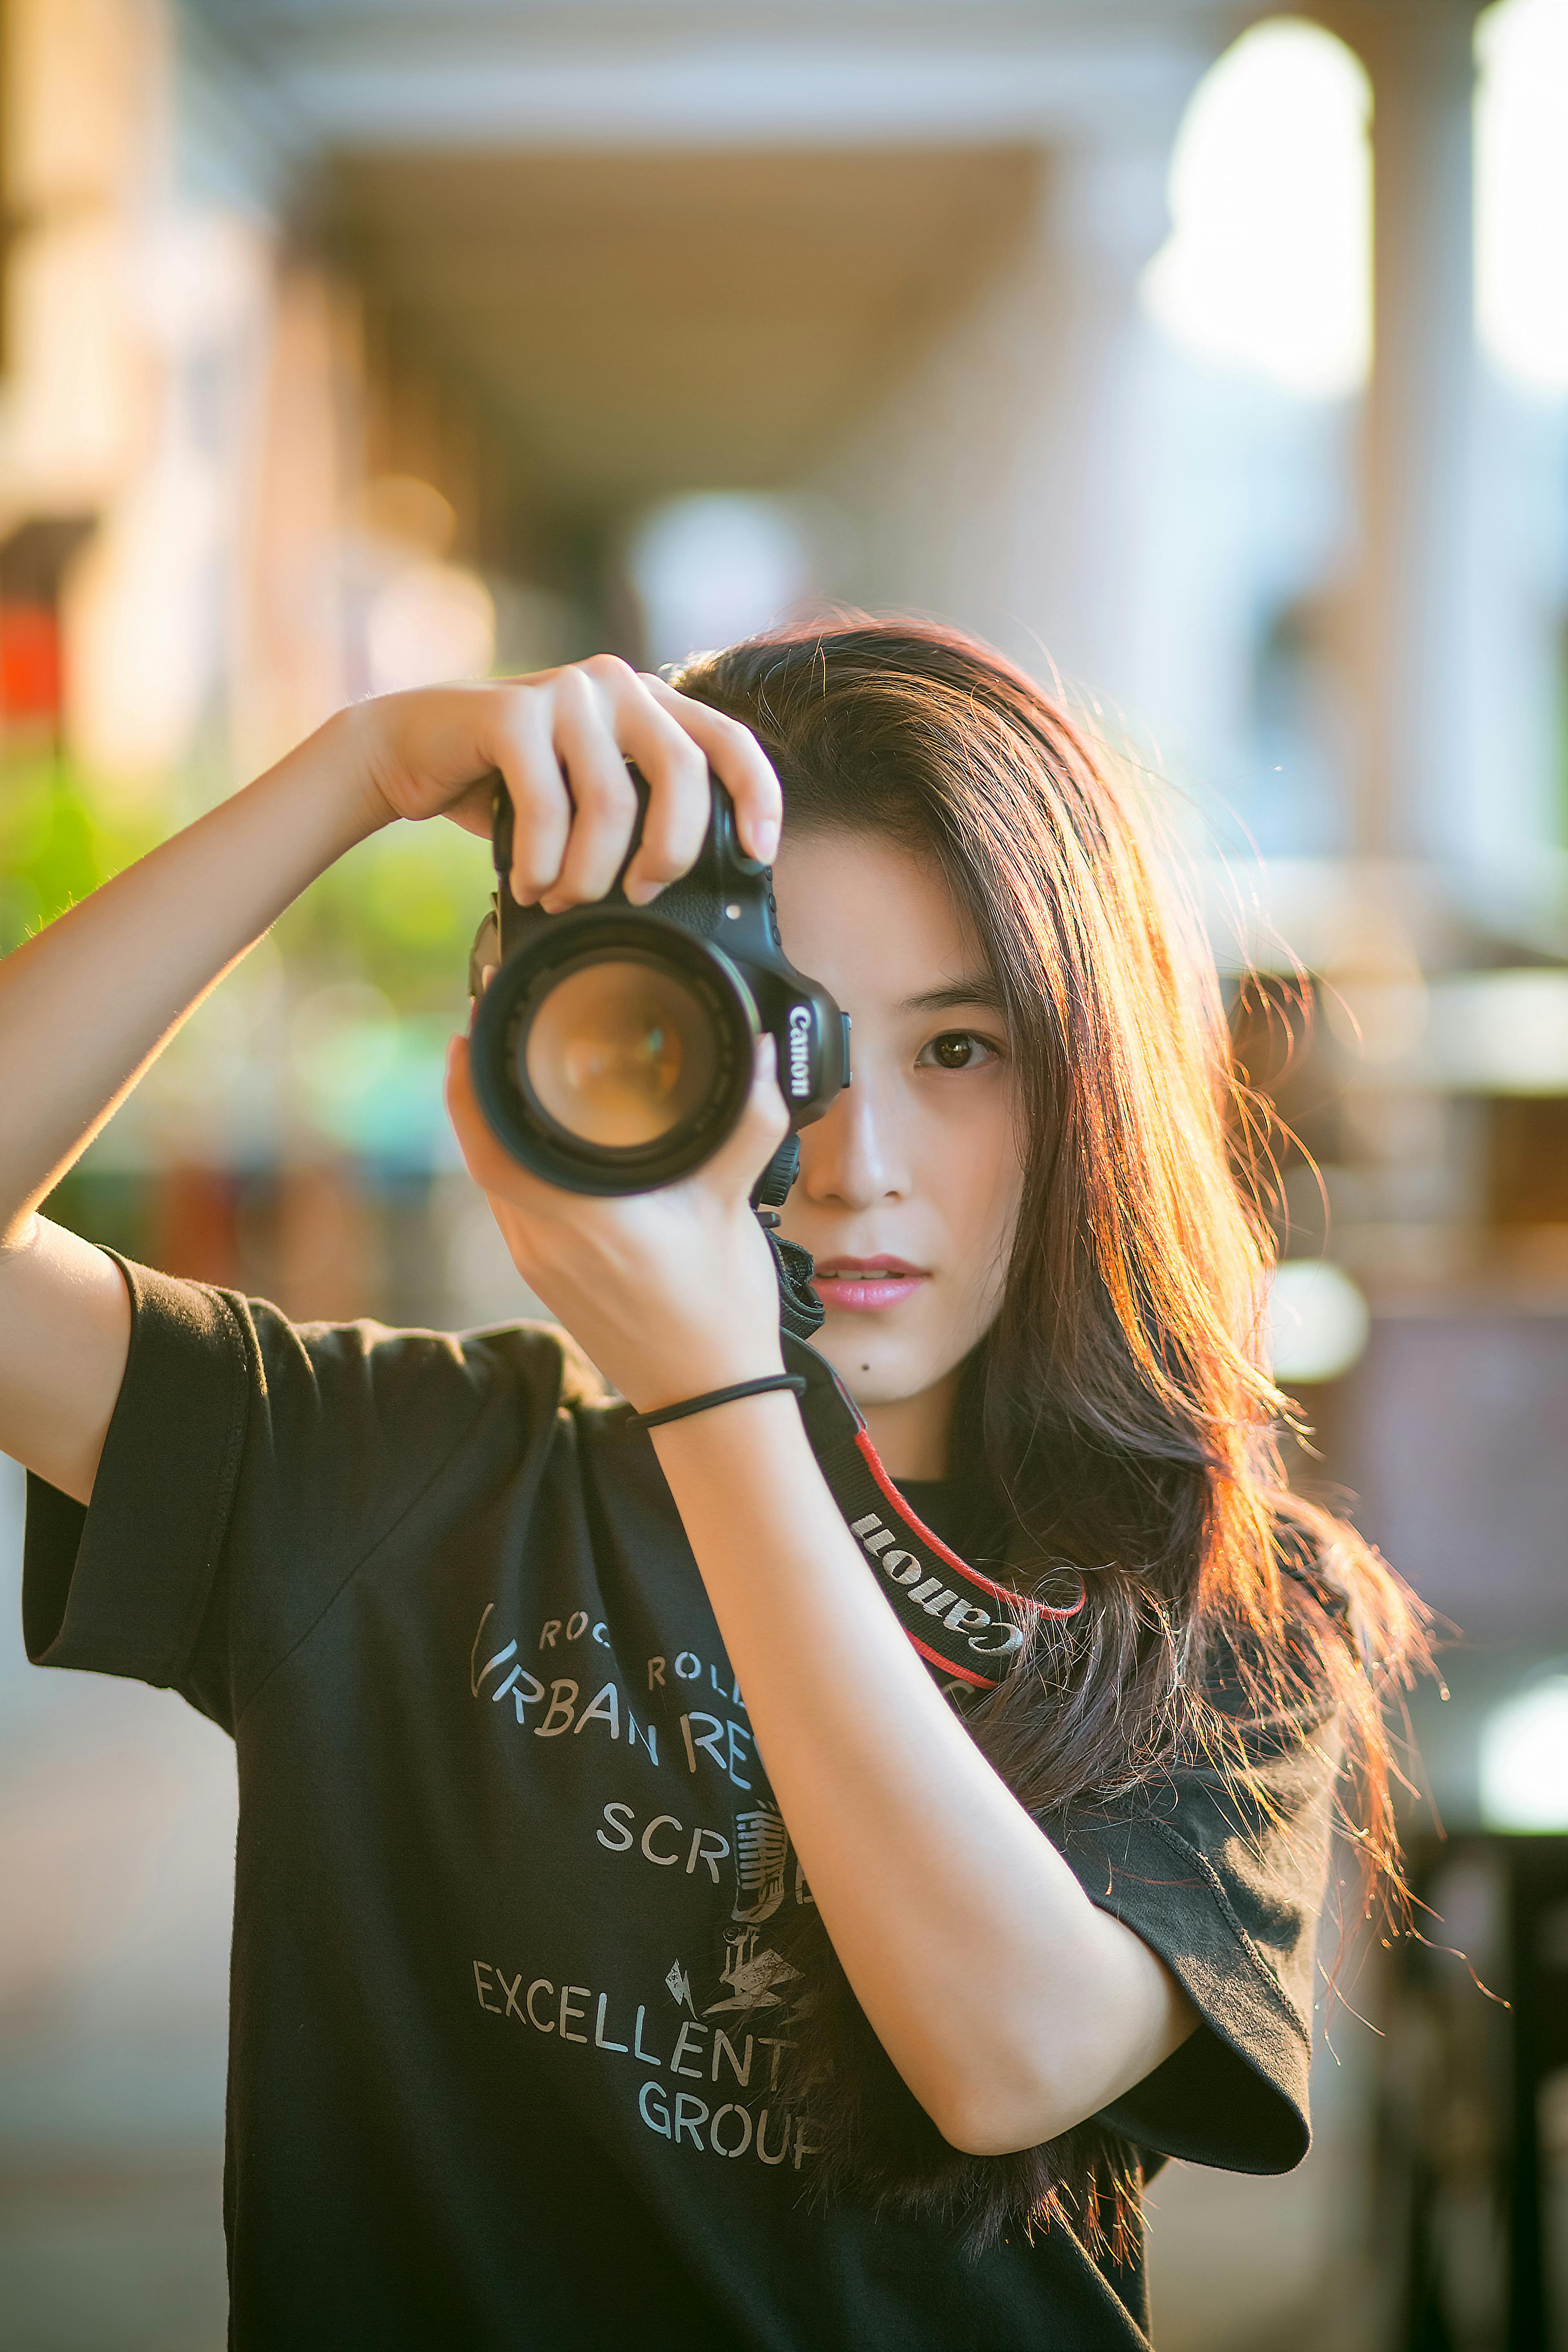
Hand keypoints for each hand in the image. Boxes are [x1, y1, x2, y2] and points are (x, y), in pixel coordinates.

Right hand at [345, 656, 780, 907]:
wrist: (411, 751)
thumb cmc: (511, 787)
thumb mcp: (591, 796)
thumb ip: (644, 811)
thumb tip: (699, 884)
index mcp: (651, 703)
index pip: (731, 741)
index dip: (757, 799)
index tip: (757, 856)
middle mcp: (617, 684)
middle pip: (683, 774)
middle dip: (669, 853)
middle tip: (640, 895)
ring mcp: (567, 691)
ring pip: (612, 801)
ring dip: (591, 874)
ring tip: (566, 898)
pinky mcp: (512, 711)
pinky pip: (549, 805)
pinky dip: (543, 864)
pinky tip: (531, 884)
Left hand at [444, 1027, 791, 1412]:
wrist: (708, 1396)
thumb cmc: (719, 1312)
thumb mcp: (732, 1207)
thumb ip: (746, 1125)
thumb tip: (761, 1059)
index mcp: (577, 1220)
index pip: (490, 1145)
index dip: (467, 1087)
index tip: (469, 1035)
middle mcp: (542, 1244)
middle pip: (484, 1158)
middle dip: (481, 1097)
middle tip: (494, 1041)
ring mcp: (539, 1267)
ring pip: (498, 1185)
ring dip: (498, 1135)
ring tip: (518, 1083)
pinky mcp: (548, 1280)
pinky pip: (516, 1210)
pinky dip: (520, 1170)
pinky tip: (546, 1148)